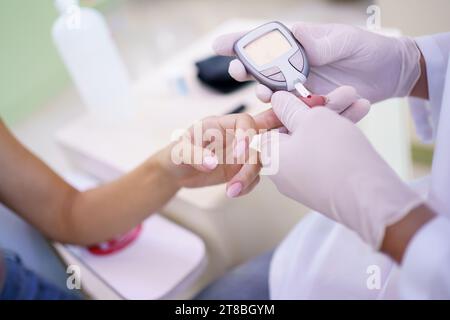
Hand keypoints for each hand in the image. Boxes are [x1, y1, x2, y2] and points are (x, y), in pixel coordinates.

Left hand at [156, 111, 281, 197]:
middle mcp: (235, 137)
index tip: (240, 153)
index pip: (245, 121)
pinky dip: (248, 185)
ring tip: (231, 190)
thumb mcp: (179, 153)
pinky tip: (232, 192)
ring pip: (259, 160)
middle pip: (263, 133)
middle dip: (277, 137)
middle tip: (287, 147)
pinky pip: (254, 177)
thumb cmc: (176, 155)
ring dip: (249, 176)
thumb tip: (212, 164)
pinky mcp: (240, 170)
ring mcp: (240, 154)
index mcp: (221, 124)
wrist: (176, 173)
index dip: (248, 134)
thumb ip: (194, 155)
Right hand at [214, 23, 420, 103]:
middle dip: (245, 71)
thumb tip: (297, 36)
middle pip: (260, 70)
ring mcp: (300, 90)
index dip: (239, 44)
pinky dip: (289, 117)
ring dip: (265, 95)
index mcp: (298, 45)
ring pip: (274, 95)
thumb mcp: (346, 39)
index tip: (218, 46)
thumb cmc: (368, 48)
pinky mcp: (311, 109)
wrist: (390, 74)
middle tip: (238, 72)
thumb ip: (322, 41)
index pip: (263, 43)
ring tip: (267, 94)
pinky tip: (288, 116)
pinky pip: (295, 114)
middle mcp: (293, 68)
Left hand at [259, 89, 423, 248]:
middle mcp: (283, 173)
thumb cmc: (335, 156)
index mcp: (271, 158)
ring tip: (359, 101)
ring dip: (335, 119)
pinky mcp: (324, 188)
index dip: (286, 108)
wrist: (370, 199)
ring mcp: (304, 182)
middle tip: (343, 94)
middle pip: (295, 132)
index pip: (269, 126)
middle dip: (319, 109)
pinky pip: (327, 156)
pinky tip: (360, 117)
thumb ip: (291, 108)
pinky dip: (340, 138)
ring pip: (315, 141)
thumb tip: (277, 100)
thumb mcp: (312, 119)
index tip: (305, 96)